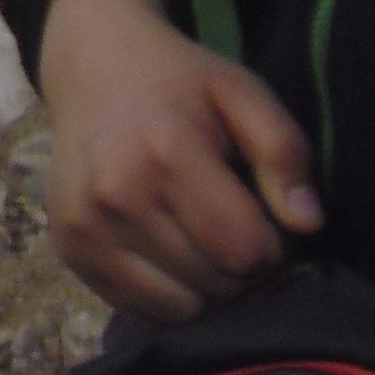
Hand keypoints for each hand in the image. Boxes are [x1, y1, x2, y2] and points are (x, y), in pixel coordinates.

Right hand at [37, 0, 320, 321]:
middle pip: (216, 282)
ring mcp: (84, 226)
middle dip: (239, 266)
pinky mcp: (67, 248)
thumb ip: (284, 153)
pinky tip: (163, 251)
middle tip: (227, 224)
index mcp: (165, 154)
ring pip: (180, 306)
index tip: (259, 216)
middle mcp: (116, 196)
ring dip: (203, 284)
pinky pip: (138, 307)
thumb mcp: (243, 94)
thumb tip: (307, 224)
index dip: (271, 244)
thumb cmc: (179, 83)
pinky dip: (164, 293)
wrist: (91, 67)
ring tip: (197, 238)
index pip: (246, 251)